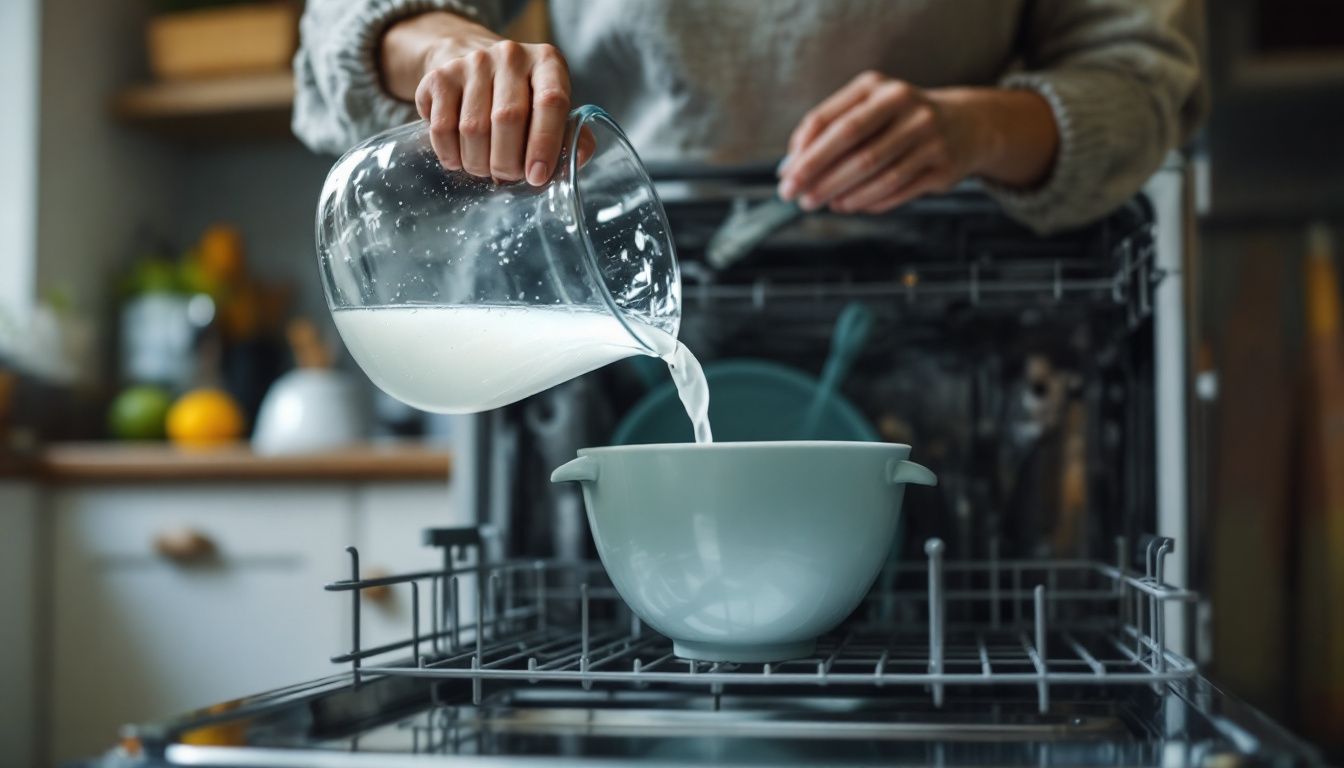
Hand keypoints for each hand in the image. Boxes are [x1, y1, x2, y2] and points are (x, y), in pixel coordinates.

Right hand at [382, 12, 571, 184]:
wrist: (472, 62)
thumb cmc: (522, 97)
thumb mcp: (552, 109)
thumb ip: (570, 134)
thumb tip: (576, 158)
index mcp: (547, 62)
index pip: (550, 102)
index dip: (545, 144)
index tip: (537, 177)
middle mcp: (510, 56)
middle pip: (507, 119)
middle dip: (507, 162)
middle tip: (509, 176)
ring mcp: (472, 63)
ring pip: (473, 129)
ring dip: (479, 163)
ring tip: (486, 169)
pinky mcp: (439, 76)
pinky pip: (441, 128)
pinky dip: (450, 155)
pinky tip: (460, 159)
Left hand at [778, 72, 1058, 213]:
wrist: (967, 125)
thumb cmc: (899, 119)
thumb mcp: (867, 109)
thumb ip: (827, 130)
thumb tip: (789, 165)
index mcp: (878, 87)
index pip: (831, 119)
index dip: (804, 150)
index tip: (785, 175)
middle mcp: (906, 105)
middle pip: (852, 143)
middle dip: (817, 173)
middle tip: (794, 196)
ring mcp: (928, 135)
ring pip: (875, 171)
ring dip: (840, 192)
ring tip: (818, 203)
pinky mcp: (943, 167)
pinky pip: (897, 189)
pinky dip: (868, 201)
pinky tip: (848, 205)